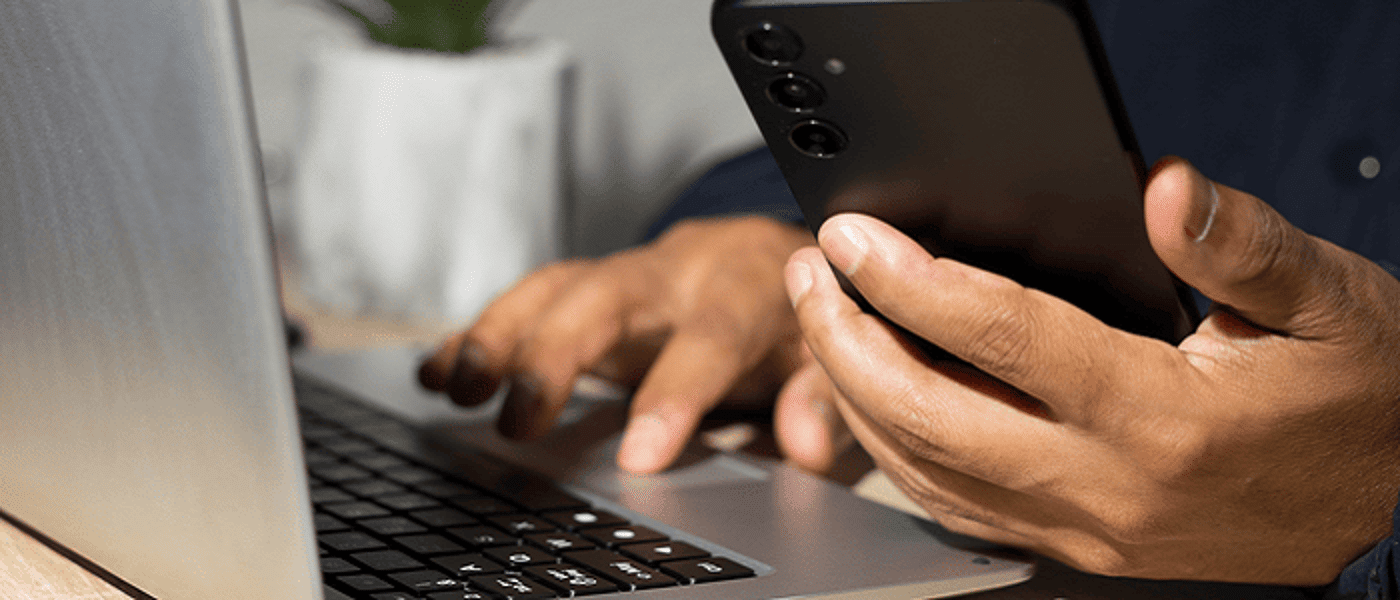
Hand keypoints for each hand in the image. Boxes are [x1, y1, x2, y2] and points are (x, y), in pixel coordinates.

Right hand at [419, 216, 849, 473]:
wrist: (765, 250)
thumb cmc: (791, 312)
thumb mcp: (825, 352)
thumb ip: (819, 395)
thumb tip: (808, 447)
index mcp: (743, 290)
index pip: (707, 341)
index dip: (672, 396)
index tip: (637, 457)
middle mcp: (674, 273)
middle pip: (606, 301)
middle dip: (554, 354)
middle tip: (515, 419)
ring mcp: (621, 276)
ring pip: (554, 289)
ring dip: (498, 336)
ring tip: (454, 388)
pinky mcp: (584, 287)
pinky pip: (524, 300)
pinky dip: (476, 332)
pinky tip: (435, 370)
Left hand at [785, 158, 1399, 584]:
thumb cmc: (1369, 400)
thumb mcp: (1335, 303)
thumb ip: (1242, 248)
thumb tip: (1164, 192)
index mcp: (1166, 416)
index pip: (1004, 338)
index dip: (914, 282)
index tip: (855, 240)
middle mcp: (1112, 486)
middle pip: (934, 417)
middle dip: (849, 343)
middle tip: (811, 277)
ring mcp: (1090, 531)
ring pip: (931, 473)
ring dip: (857, 398)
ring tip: (823, 326)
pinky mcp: (1085, 552)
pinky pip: (962, 512)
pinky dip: (900, 458)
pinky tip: (875, 408)